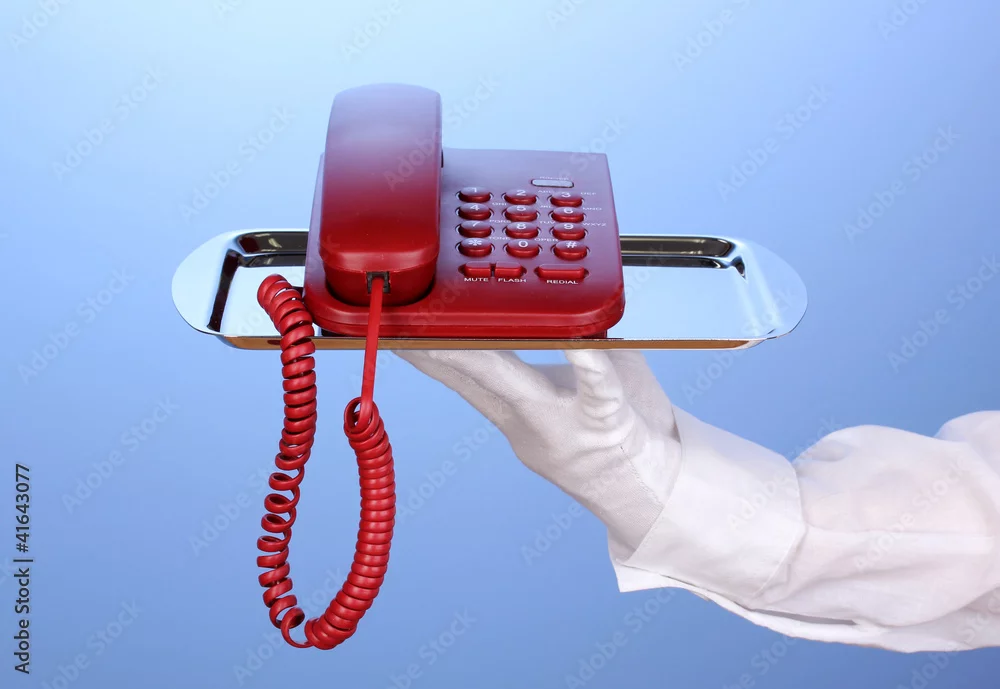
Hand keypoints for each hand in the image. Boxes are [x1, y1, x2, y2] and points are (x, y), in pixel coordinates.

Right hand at [392, 350, 680, 555]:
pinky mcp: (606, 417)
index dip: (425, 354)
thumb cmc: (618, 428)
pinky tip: (575, 337)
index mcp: (516, 413)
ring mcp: (564, 421)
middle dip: (435, 350)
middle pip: (473, 379)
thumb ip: (547, 350)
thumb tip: (530, 307)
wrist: (657, 489)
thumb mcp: (565, 397)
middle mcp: (529, 421)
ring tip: (454, 330)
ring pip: (514, 384)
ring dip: (479, 357)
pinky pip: (594, 383)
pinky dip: (584, 358)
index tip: (396, 330)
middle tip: (405, 325)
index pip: (461, 378)